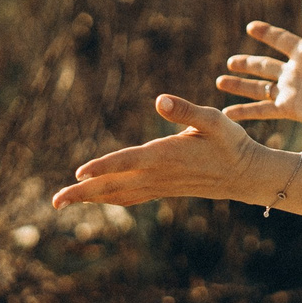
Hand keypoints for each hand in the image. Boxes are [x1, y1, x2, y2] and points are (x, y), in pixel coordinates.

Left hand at [52, 94, 301, 212]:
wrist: (246, 175)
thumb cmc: (231, 143)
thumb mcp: (213, 120)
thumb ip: (186, 110)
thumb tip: (161, 100)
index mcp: (166, 156)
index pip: (128, 162)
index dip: (103, 167)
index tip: (79, 174)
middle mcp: (158, 174)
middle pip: (114, 186)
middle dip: (84, 193)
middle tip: (55, 201)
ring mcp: (159, 185)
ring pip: (118, 195)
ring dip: (90, 198)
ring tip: (63, 202)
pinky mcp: (163, 189)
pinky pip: (129, 197)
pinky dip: (109, 198)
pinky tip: (98, 198)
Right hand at [216, 0, 301, 130]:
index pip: (281, 39)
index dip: (267, 33)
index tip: (251, 27)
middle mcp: (296, 72)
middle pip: (265, 65)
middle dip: (247, 63)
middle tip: (230, 62)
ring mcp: (293, 91)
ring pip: (260, 87)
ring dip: (241, 85)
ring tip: (220, 82)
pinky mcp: (292, 109)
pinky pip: (264, 110)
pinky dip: (246, 111)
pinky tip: (229, 113)